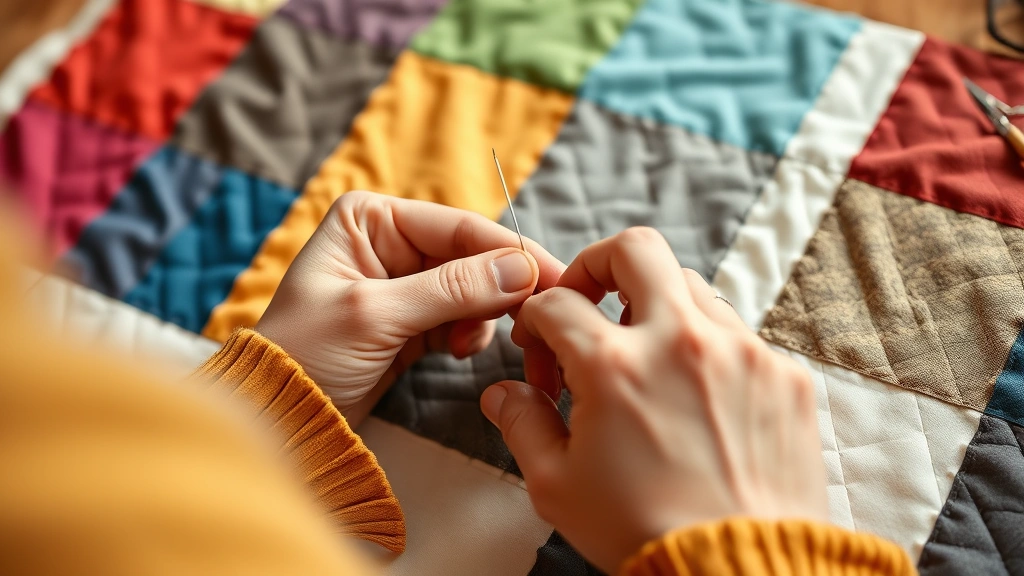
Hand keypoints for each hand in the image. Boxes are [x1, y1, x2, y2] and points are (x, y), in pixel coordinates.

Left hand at [256, 191, 563, 426]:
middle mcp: (389, 242)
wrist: (282, 417)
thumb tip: (521, 269)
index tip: (552, 276)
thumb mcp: (375, 315)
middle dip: (498, 287)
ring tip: (466, 342)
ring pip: (473, 289)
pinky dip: (469, 334)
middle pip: (470, 256)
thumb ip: (451, 290)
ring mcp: (404, 284)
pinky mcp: (413, 322)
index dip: (508, 252)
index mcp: (371, 219)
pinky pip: (462, 318)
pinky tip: (457, 350)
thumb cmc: (305, 354)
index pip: (457, 227)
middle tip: (533, 315)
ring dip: (482, 315)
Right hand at [481, 228, 826, 572]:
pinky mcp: (783, 374)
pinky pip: (738, 333)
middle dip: (598, 264)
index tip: (540, 349)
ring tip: (643, 359)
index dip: (536, 321)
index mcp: (616, 366)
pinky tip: (695, 396)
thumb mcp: (558, 486)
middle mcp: (681, 342)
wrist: (739, 573)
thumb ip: (522, 424)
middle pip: (635, 249)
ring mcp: (742, 352)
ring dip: (656, 307)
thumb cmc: (644, 534)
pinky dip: (706, 348)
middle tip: (588, 301)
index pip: (558, 303)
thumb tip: (505, 393)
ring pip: (692, 285)